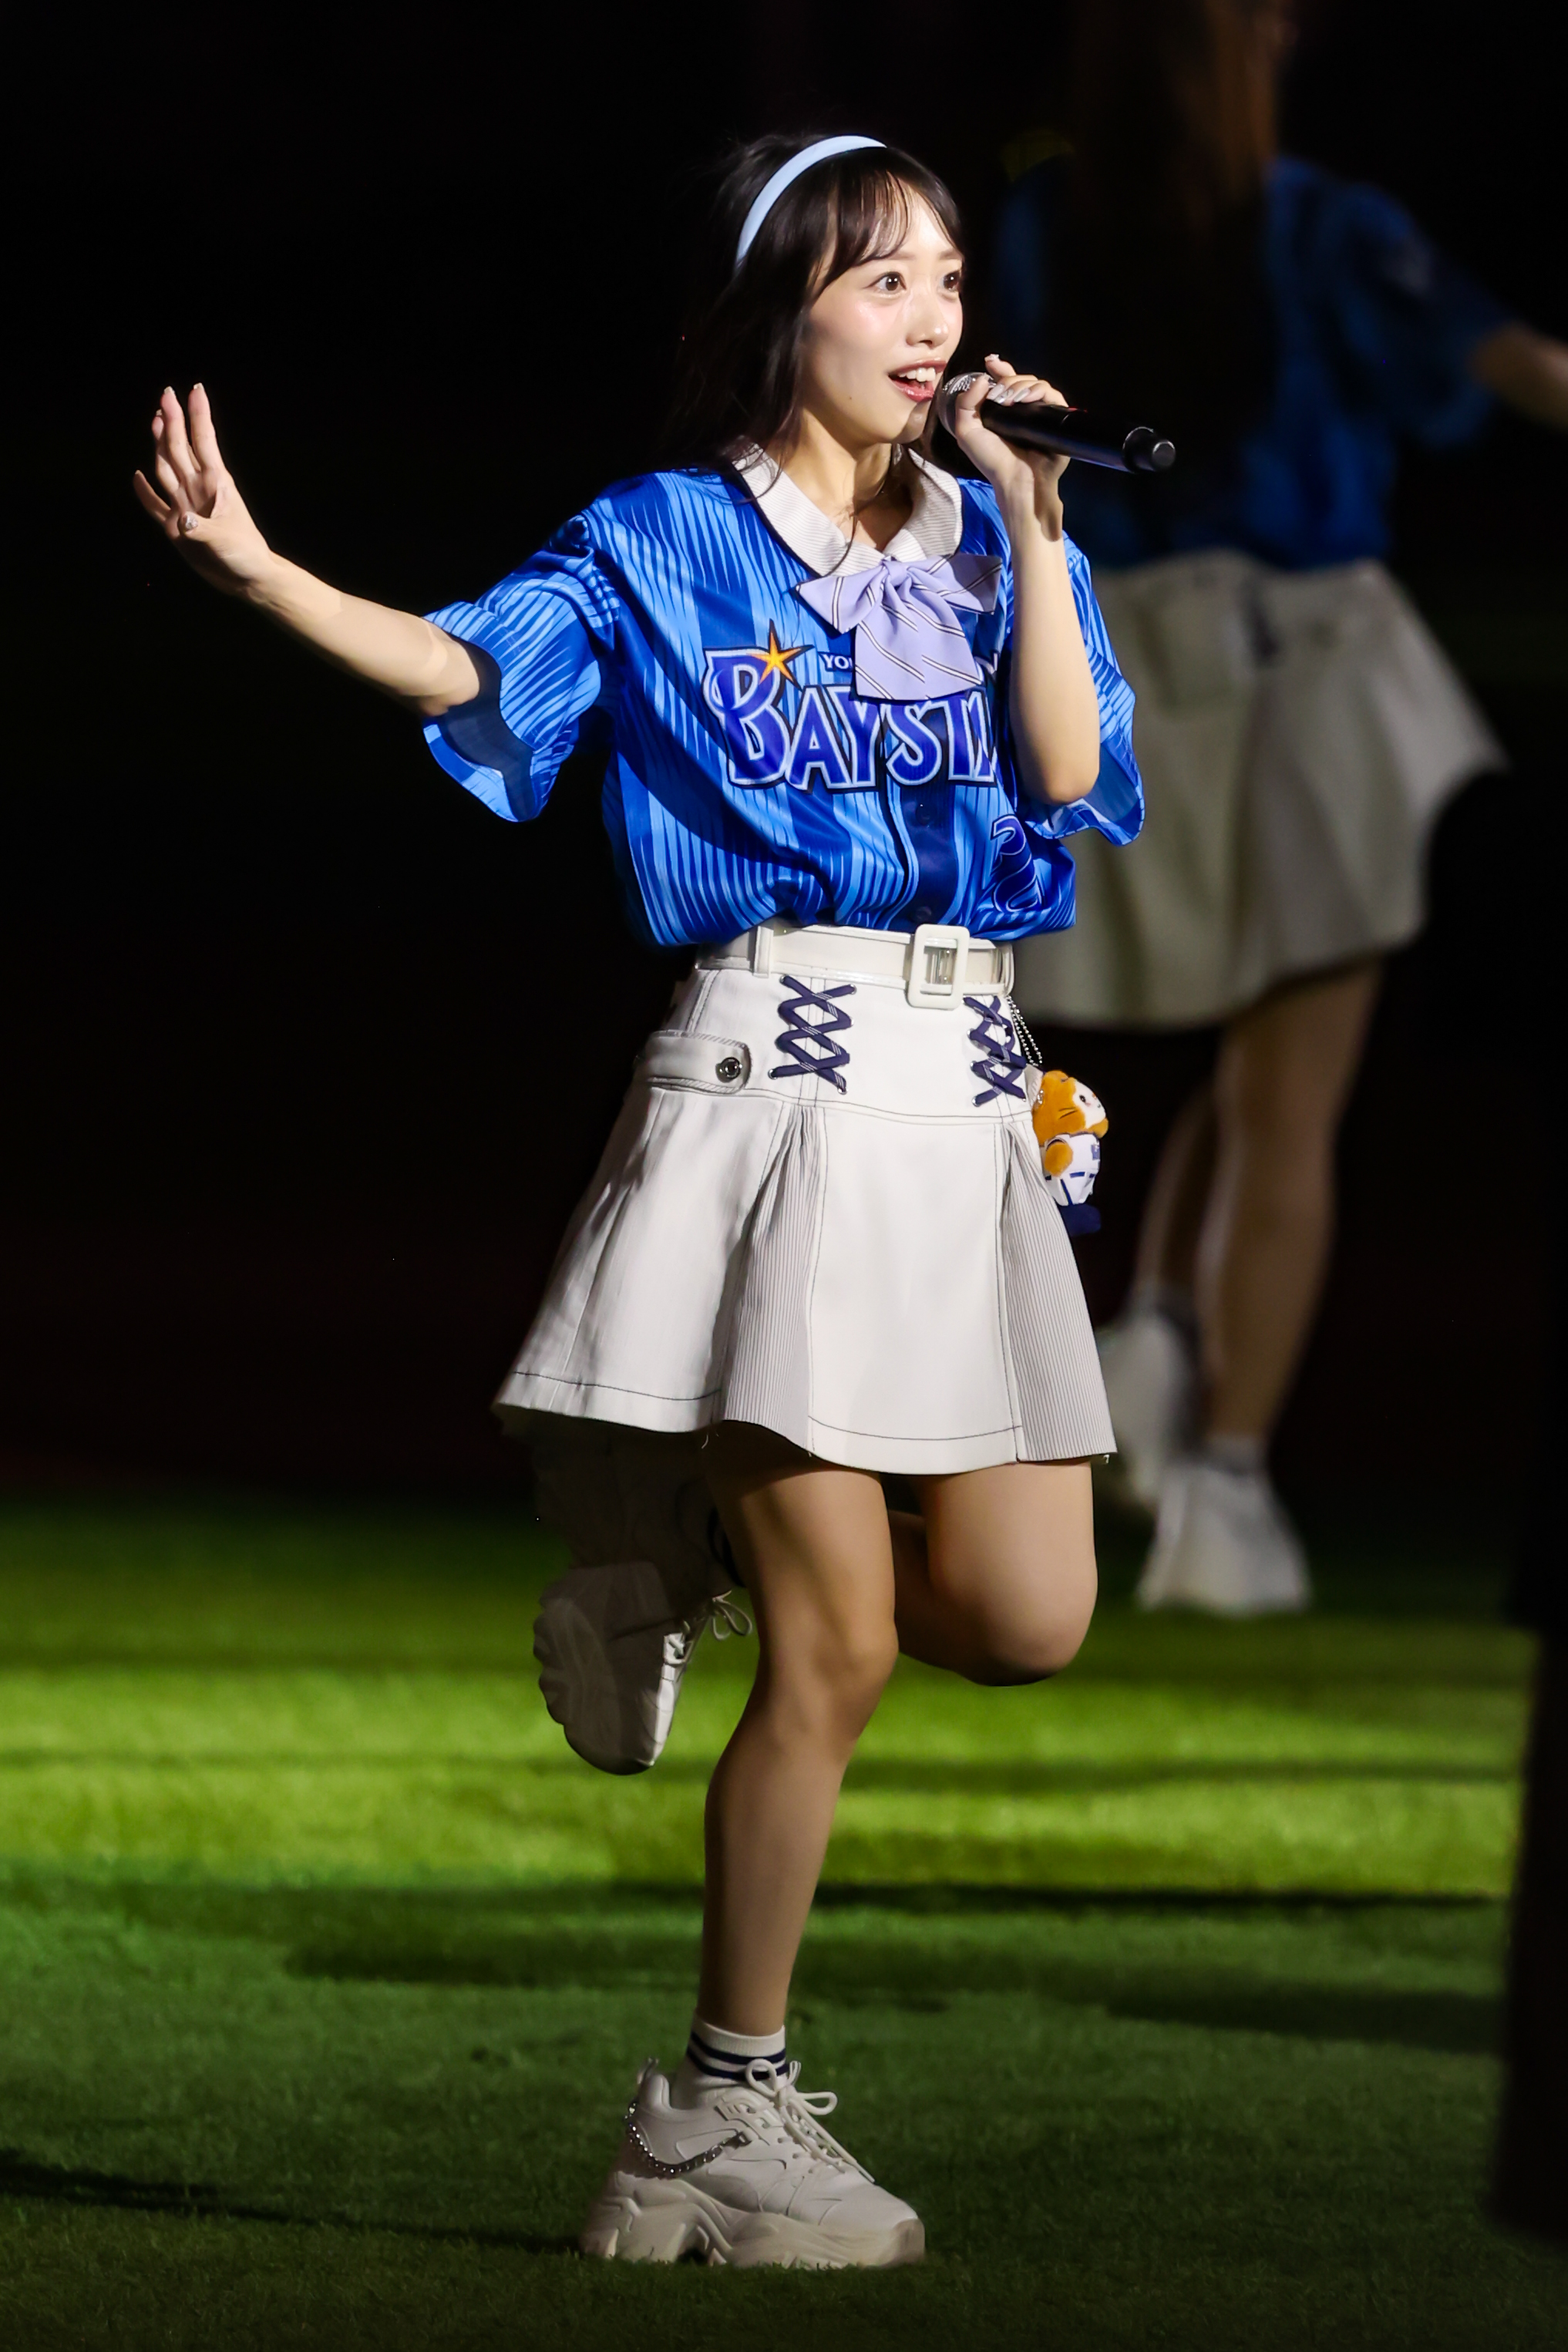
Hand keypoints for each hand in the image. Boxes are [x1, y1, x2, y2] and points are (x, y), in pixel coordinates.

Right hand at [133, 385, 276, 596]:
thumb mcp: (224, 542)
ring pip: (166, 467)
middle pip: (179, 447)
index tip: (195, 389)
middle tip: (166, 394)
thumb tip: (183, 522)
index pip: (203, 441)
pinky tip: (138, 476)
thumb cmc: (244, 556)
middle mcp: (197, 489)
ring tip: (155, 419)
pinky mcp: (176, 528)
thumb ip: (201, 531)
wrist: (247, 579)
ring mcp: (185, 505)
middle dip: (172, 420)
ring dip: (160, 444)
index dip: (198, 415)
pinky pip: (155, 505)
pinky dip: (145, 492)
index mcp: (215, 484)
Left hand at [947, 354, 1069, 539]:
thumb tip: (983, 378)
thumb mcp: (967, 432)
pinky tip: (1027, 398)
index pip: (1006, 382)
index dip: (1000, 369)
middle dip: (1008, 381)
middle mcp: (1024, 410)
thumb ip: (966, 404)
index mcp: (1004, 411)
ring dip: (1022, 385)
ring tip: (1011, 399)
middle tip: (999, 395)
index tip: (990, 362)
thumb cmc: (992, 461)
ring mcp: (1041, 414)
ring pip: (1037, 384)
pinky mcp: (1057, 418)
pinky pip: (1053, 395)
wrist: (1016, 481)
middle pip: (1021, 380)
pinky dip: (1039, 391)